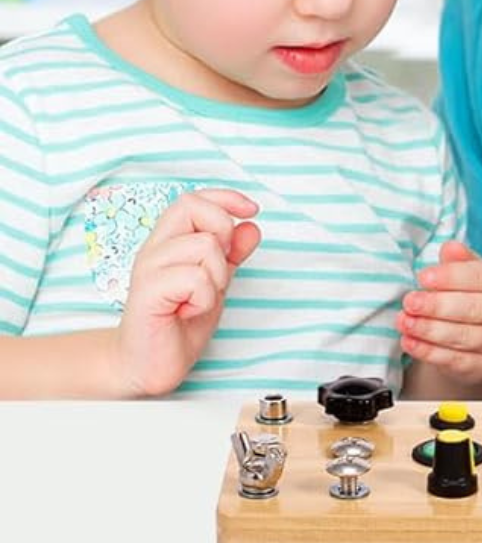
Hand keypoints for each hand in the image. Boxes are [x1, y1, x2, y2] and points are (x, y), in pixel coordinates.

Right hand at [113, 189, 260, 396]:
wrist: (151, 366)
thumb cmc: (179, 322)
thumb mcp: (218, 282)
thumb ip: (233, 253)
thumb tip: (251, 226)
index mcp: (169, 241)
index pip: (193, 199)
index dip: (225, 197)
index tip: (251, 210)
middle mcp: (155, 249)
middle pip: (193, 207)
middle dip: (222, 235)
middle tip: (215, 272)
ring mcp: (148, 269)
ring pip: (204, 245)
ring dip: (216, 276)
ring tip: (199, 299)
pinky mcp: (147, 293)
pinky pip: (195, 278)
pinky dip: (204, 298)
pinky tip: (188, 312)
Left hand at [397, 241, 481, 385]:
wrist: (476, 343)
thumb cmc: (465, 297)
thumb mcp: (464, 274)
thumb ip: (457, 261)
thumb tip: (450, 247)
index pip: (478, 276)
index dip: (449, 277)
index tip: (422, 277)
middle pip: (471, 308)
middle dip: (436, 305)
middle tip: (409, 302)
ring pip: (462, 336)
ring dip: (428, 329)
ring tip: (404, 321)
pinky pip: (455, 360)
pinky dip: (428, 352)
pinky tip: (409, 342)